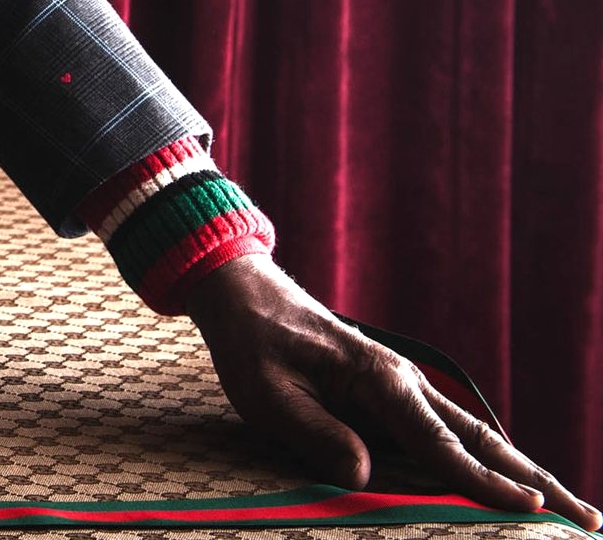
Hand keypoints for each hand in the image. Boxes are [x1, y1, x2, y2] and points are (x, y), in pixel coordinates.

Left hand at [185, 254, 598, 530]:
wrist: (246, 296)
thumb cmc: (254, 345)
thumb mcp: (267, 394)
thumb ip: (315, 434)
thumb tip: (365, 478)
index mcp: (380, 382)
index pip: (442, 446)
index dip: (485, 485)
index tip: (530, 512)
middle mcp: (405, 383)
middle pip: (484, 442)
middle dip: (537, 484)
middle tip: (589, 521)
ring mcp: (405, 387)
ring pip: (477, 437)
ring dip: (526, 474)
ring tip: (572, 510)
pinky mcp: (394, 394)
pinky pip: (451, 433)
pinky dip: (490, 460)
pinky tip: (510, 483)